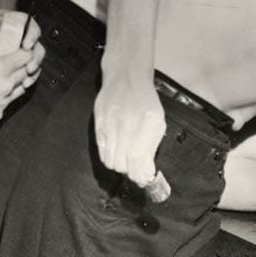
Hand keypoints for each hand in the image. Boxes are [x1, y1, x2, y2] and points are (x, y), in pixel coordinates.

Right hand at [0, 45, 40, 124]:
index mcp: (2, 68)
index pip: (26, 56)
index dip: (25, 53)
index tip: (22, 52)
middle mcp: (7, 85)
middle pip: (26, 73)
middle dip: (24, 66)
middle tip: (16, 64)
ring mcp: (4, 101)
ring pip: (21, 89)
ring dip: (17, 82)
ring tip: (7, 79)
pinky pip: (7, 103)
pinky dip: (4, 97)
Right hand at [92, 71, 166, 193]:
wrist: (126, 77)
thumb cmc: (145, 100)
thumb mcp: (157, 121)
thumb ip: (151, 147)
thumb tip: (146, 173)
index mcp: (148, 123)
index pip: (138, 160)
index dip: (140, 175)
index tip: (144, 179)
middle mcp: (128, 124)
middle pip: (122, 164)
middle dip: (130, 172)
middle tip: (135, 169)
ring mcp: (110, 124)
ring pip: (109, 161)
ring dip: (119, 166)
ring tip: (126, 160)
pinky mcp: (98, 123)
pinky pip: (101, 151)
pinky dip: (108, 157)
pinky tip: (116, 152)